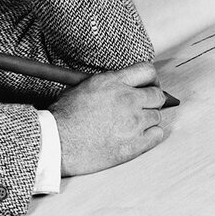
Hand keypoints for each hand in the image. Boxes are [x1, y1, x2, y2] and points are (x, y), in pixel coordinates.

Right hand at [49, 63, 170, 176]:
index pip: (147, 71)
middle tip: (144, 106)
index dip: (150, 79)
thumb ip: (107, 84)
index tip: (148, 86)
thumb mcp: (82, 87)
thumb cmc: (63, 117)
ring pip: (157, 116)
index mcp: (113, 82)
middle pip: (157, 95)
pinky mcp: (135, 144)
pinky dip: (151, 135)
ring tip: (133, 125)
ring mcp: (134, 123)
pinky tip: (139, 136)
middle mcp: (128, 100)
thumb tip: (119, 86)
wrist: (57, 142)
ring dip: (148, 119)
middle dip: (151, 100)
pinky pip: (157, 135)